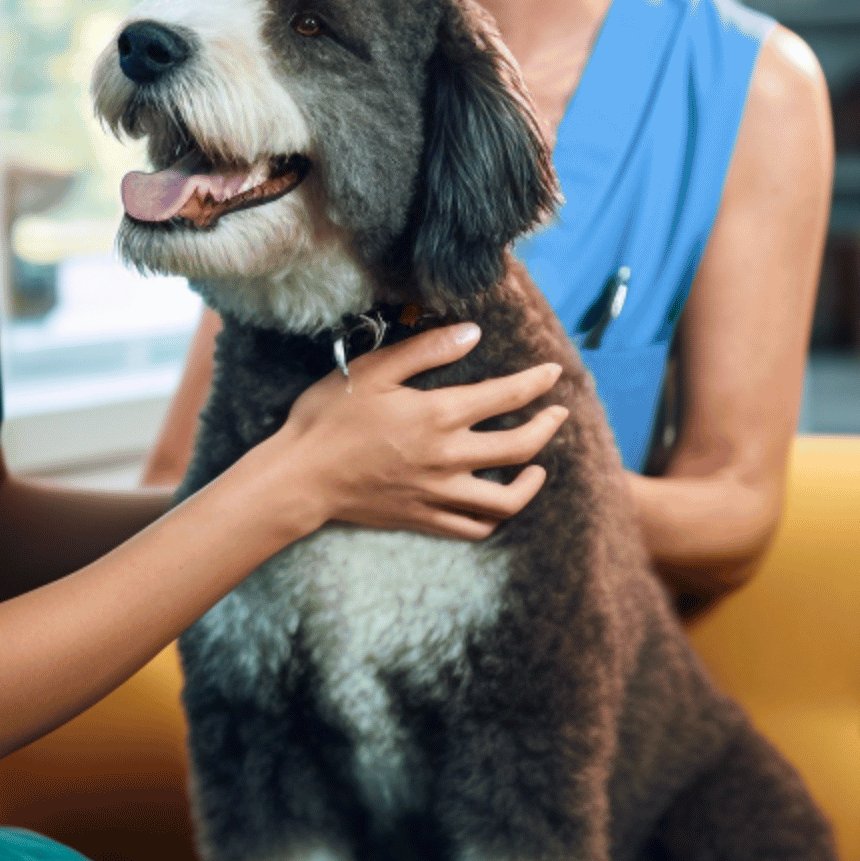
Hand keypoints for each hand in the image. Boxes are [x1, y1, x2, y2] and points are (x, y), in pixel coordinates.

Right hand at [272, 323, 566, 540]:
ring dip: (533, 482)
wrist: (301, 477)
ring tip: (539, 467)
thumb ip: (426, 350)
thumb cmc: (330, 417)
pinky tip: (498, 503)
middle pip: (520, 447)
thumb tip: (472, 333)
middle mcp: (449, 457)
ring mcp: (439, 493)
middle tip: (558, 414)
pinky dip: (495, 518)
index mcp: (438, 415)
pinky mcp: (425, 518)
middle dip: (548, 427)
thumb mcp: (372, 370)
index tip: (553, 373)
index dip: (537, 382)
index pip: (507, 396)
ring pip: (507, 499)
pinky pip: (474, 527)